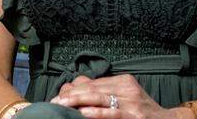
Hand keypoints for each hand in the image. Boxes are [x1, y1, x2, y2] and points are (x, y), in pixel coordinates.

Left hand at [49, 75, 181, 118]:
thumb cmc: (143, 113)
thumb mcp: (126, 99)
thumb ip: (105, 94)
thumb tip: (76, 90)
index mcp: (123, 81)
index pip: (92, 82)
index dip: (73, 89)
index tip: (58, 97)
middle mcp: (127, 88)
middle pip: (92, 87)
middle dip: (71, 95)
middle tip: (53, 102)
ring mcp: (131, 102)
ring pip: (98, 97)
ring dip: (77, 101)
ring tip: (61, 106)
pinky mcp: (134, 116)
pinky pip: (111, 113)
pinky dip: (95, 113)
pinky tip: (82, 113)